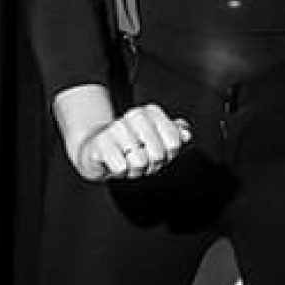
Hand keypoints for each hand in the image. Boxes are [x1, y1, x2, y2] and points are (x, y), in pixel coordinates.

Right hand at [76, 104, 191, 181]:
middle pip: (159, 154)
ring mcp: (116, 128)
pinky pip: (121, 168)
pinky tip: (115, 163)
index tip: (158, 152)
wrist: (97, 149)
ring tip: (128, 162)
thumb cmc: (132, 145)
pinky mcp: (100, 143)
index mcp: (151, 112)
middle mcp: (135, 115)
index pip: (175, 142)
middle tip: (142, 160)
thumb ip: (176, 135)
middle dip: (152, 165)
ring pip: (140, 163)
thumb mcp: (157, 140)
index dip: (170, 155)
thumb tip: (186, 135)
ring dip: (135, 170)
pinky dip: (120, 172)